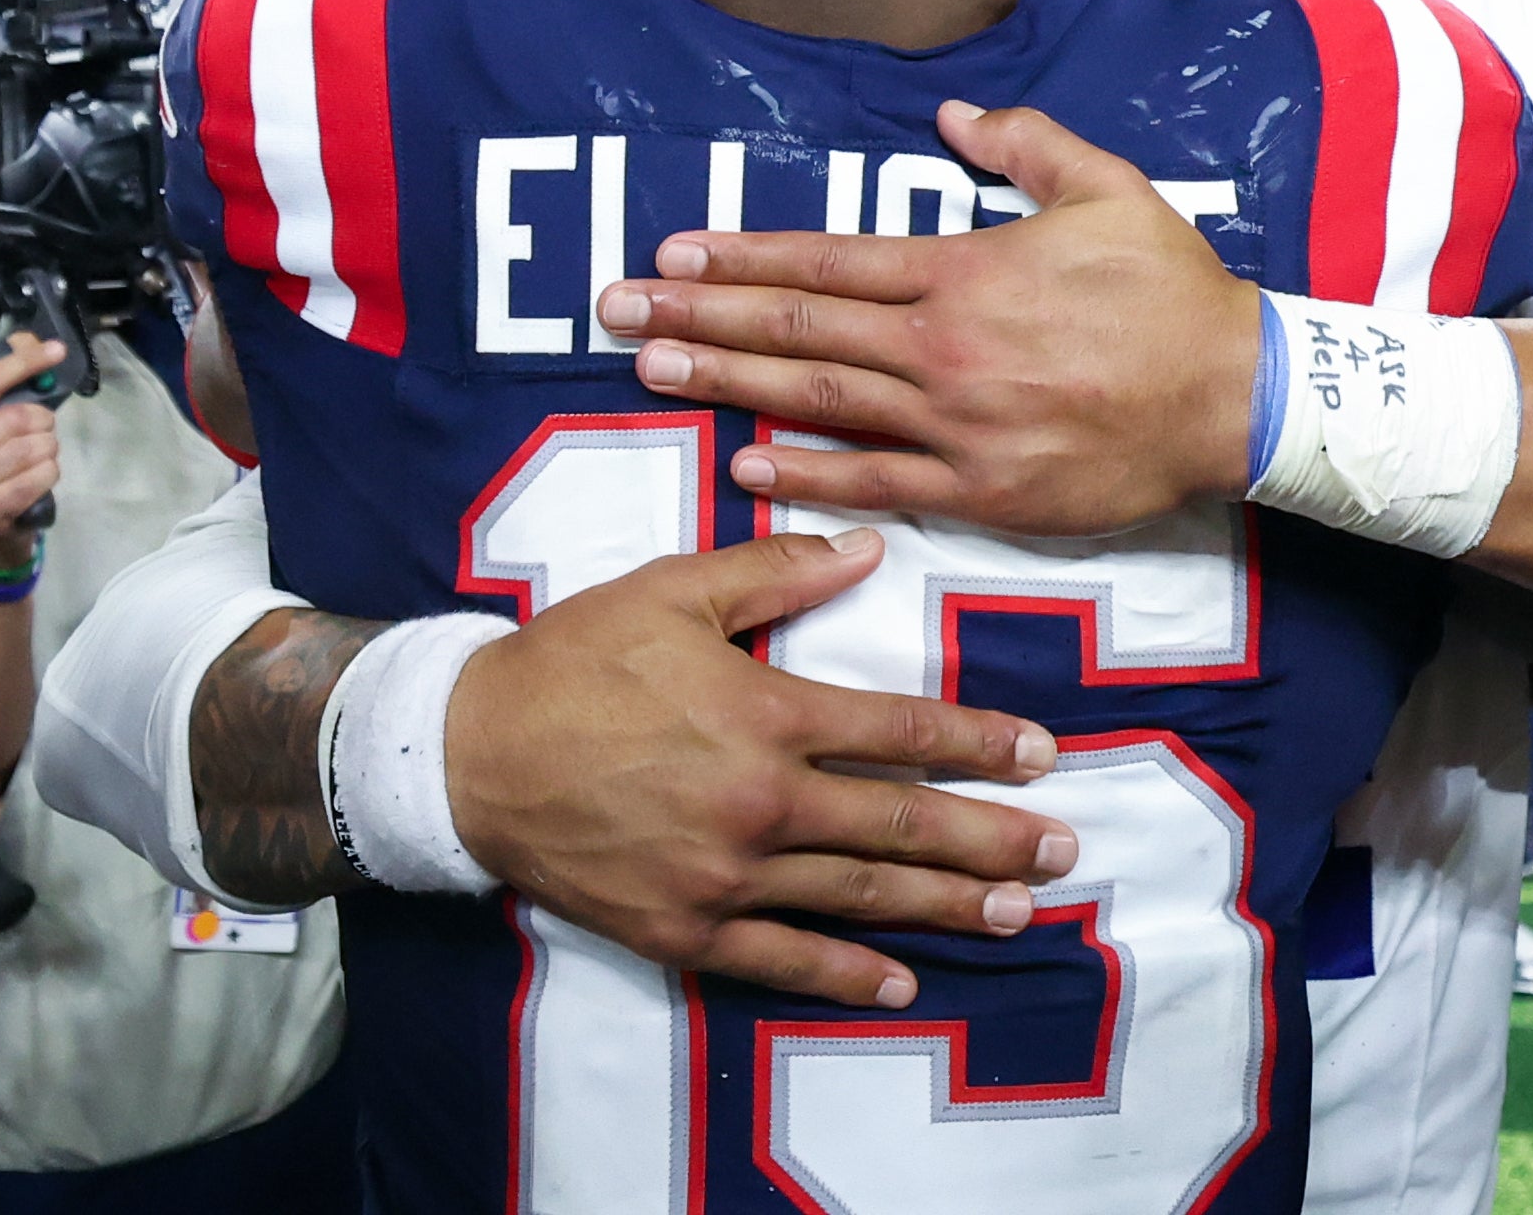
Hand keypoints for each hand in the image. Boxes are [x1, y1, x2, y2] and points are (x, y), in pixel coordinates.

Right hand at [0, 333, 63, 572]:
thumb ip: (7, 373)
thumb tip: (27, 339)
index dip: (24, 363)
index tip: (56, 351)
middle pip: (18, 417)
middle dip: (43, 422)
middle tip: (39, 432)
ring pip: (33, 447)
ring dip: (48, 448)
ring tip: (37, 454)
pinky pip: (39, 476)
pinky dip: (50, 472)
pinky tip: (38, 475)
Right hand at [446, 529, 1079, 1010]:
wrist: (466, 755)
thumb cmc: (572, 662)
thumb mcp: (672, 592)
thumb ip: (776, 573)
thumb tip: (867, 548)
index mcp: (767, 714)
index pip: (900, 733)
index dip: (979, 744)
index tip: (1041, 754)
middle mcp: (761, 802)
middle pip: (901, 827)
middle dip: (992, 839)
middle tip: (1065, 849)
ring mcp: (727, 875)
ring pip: (859, 897)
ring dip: (948, 906)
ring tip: (1018, 911)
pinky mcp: (685, 929)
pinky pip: (782, 960)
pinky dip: (846, 975)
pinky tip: (902, 984)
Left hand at [595, 101, 1260, 534]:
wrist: (1234, 397)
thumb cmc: (1172, 289)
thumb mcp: (1106, 186)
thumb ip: (1023, 143)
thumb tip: (953, 112)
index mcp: (962, 270)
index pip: (825, 262)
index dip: (740, 260)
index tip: (671, 257)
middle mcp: (943, 347)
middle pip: (796, 331)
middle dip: (697, 320)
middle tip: (614, 315)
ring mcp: (957, 424)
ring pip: (820, 402)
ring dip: (726, 386)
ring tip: (650, 373)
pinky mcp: (981, 490)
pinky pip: (877, 482)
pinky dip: (809, 475)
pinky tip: (745, 462)